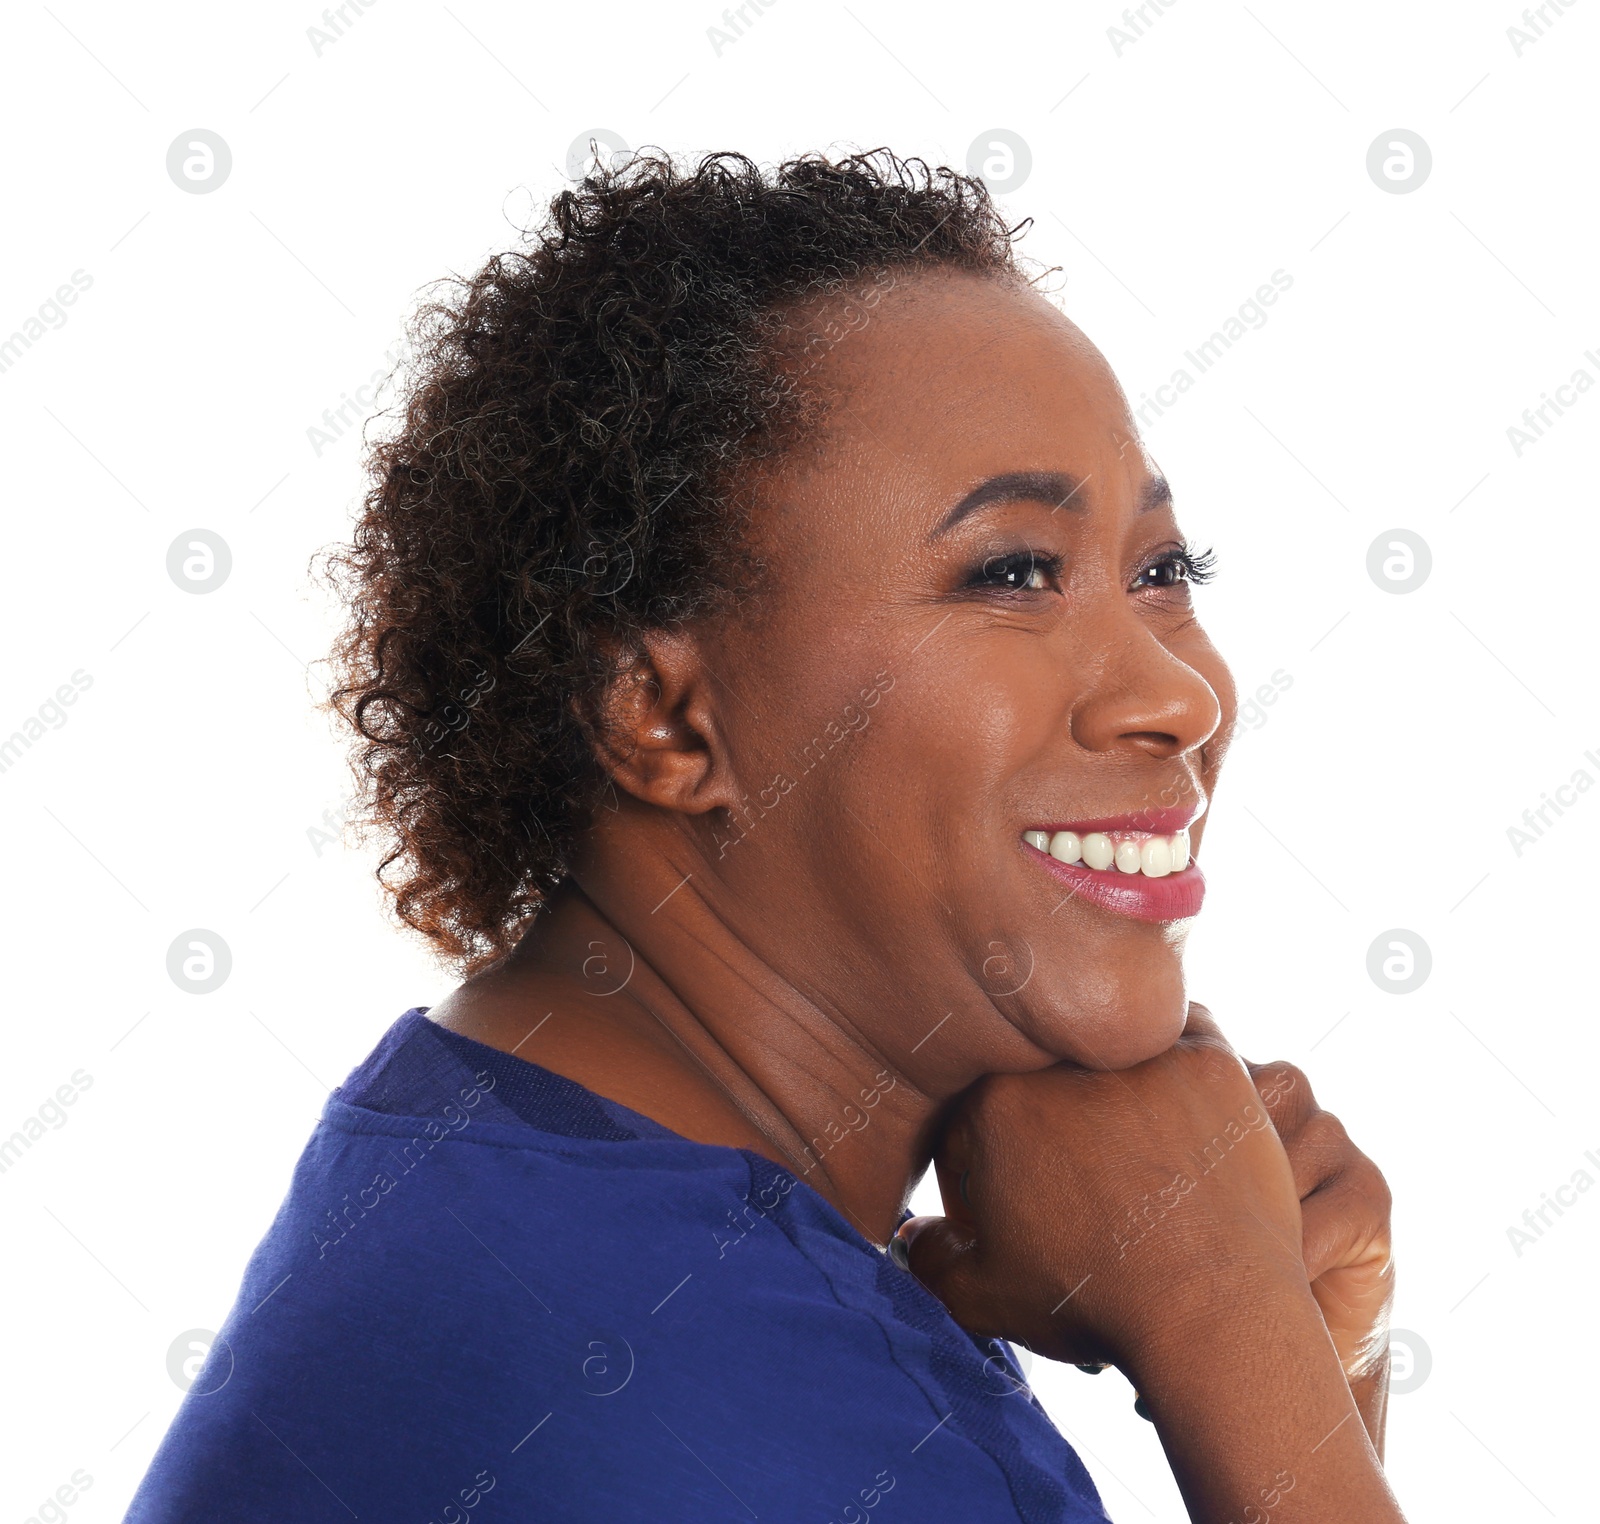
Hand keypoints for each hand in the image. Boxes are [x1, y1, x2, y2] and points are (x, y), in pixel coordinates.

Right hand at [897, 1004, 1405, 1521]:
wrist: (1215, 1313)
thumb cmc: (1098, 1302)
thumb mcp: (988, 1297)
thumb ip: (933, 1259)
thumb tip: (914, 1236)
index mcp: (996, 1101)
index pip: (972, 1121)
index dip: (982, 1176)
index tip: (1014, 1216)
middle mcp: (1063, 1061)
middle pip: (1042, 1083)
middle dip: (1048, 1130)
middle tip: (1077, 1187)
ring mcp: (1140, 1053)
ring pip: (1112, 1046)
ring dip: (1112, 1081)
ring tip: (1134, 1145)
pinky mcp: (1209, 1061)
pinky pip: (1188, 1033)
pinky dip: (1181, 1062)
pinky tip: (1184, 1114)